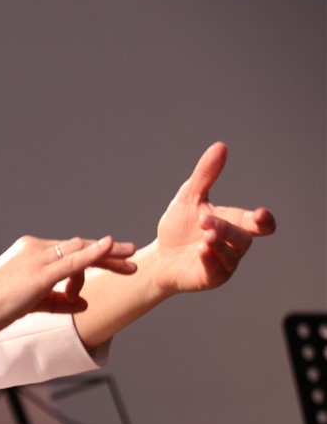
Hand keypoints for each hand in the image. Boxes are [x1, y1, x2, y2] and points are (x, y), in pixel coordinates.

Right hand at [0, 235, 135, 335]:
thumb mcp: (31, 303)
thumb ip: (58, 300)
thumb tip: (84, 302)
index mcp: (29, 252)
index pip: (67, 250)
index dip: (92, 256)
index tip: (113, 260)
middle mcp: (34, 248)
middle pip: (79, 246)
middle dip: (108, 252)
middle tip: (132, 254)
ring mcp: (37, 258)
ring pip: (80, 251)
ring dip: (109, 256)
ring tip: (131, 264)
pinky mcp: (40, 273)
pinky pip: (73, 260)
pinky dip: (94, 253)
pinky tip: (110, 247)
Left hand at [154, 142, 275, 293]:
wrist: (159, 256)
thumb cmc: (178, 228)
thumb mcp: (188, 197)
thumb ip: (205, 175)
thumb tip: (220, 146)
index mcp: (234, 224)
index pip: (259, 225)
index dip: (264, 221)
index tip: (261, 215)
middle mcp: (234, 245)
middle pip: (243, 237)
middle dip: (225, 229)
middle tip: (204, 221)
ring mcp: (225, 263)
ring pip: (232, 255)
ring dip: (219, 244)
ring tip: (204, 236)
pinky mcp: (212, 278)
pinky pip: (218, 271)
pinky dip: (211, 260)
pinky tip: (201, 251)